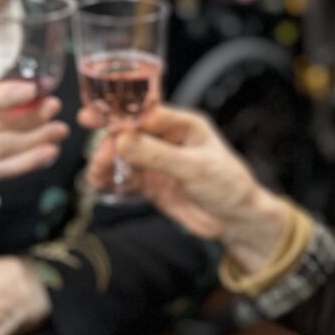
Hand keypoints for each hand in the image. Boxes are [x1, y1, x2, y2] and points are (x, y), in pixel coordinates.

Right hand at [0, 79, 68, 209]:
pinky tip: (48, 153)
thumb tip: (30, 89)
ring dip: (35, 140)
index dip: (3, 96)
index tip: (31, 91)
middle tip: (54, 108)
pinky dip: (28, 162)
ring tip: (58, 130)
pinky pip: (1, 170)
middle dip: (30, 118)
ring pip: (1, 149)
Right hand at [79, 105, 288, 273]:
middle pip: (128, 134)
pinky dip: (110, 180)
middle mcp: (167, 139)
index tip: (97, 118)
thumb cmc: (228, 186)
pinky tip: (99, 184)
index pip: (145, 113)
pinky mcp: (151, 184)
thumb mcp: (194, 167)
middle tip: (97, 155)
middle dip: (109, 142)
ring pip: (122, 157)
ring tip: (97, 174)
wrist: (237, 222)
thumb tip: (122, 139)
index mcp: (183, 124)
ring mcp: (157, 162)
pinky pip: (124, 178)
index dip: (119, 114)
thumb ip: (157, 154)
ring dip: (106, 163)